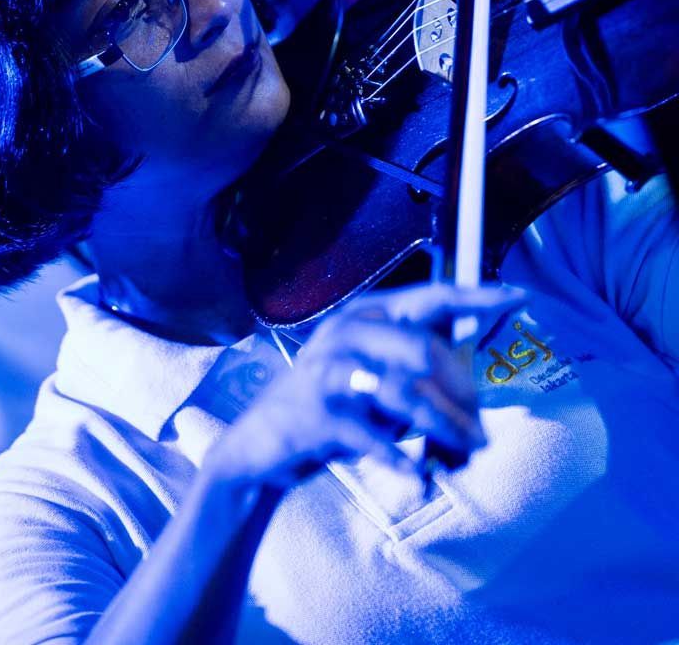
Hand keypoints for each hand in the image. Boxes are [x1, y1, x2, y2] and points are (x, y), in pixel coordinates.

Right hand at [207, 283, 525, 490]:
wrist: (259, 444)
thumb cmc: (330, 405)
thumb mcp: (372, 376)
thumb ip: (413, 367)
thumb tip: (476, 377)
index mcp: (366, 316)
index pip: (430, 297)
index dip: (476, 296)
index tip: (518, 296)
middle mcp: (346, 333)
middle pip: (423, 351)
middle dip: (462, 394)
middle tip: (480, 431)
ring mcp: (326, 371)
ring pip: (404, 394)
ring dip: (443, 428)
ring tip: (464, 453)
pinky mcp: (314, 413)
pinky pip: (372, 437)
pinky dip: (401, 461)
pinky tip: (419, 480)